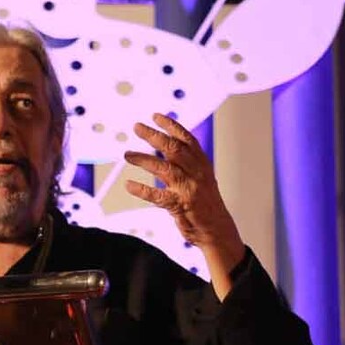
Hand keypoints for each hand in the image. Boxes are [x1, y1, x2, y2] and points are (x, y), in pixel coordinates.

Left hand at [124, 113, 245, 296]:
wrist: (217, 229)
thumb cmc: (204, 201)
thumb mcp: (200, 176)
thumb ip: (185, 161)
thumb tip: (164, 144)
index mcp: (202, 164)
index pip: (187, 139)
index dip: (171, 126)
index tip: (155, 116)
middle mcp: (197, 173)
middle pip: (174, 149)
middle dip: (154, 136)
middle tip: (137, 128)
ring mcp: (189, 189)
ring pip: (165, 169)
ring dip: (144, 160)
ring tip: (127, 154)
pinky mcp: (181, 206)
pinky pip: (158, 196)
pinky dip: (142, 190)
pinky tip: (129, 185)